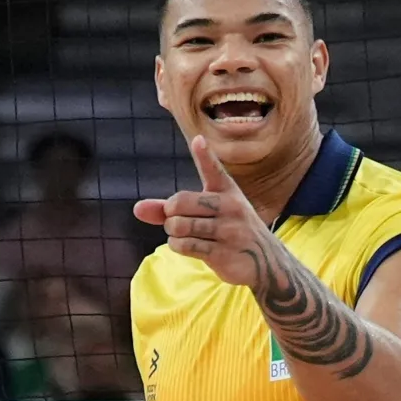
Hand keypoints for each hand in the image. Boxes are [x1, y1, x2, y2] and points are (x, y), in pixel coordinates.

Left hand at [133, 135, 277, 289]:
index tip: (198, 141)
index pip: (214, 170)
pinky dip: (178, 246)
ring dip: (173, 233)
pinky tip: (188, 246)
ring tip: (184, 235)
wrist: (263, 260)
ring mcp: (228, 230)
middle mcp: (230, 206)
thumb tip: (137, 208)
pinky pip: (184, 245)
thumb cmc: (228, 230)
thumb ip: (169, 209)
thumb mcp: (206, 214)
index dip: (204, 155)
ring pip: (179, 226)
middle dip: (170, 215)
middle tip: (178, 221)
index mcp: (227, 190)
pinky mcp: (223, 252)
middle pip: (179, 203)